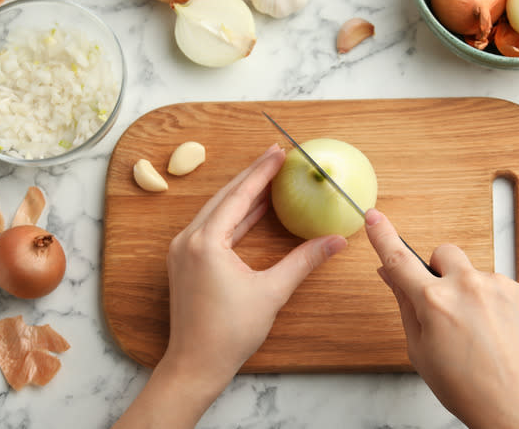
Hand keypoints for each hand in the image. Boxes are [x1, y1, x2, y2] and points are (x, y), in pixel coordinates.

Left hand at [114, 144, 346, 428]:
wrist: (196, 364)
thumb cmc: (230, 332)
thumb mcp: (272, 292)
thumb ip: (304, 261)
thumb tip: (335, 241)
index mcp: (206, 242)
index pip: (239, 196)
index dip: (262, 172)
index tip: (279, 153)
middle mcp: (189, 239)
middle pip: (225, 196)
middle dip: (252, 176)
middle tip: (275, 157)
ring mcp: (183, 250)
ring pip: (216, 210)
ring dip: (242, 195)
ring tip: (268, 179)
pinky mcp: (185, 261)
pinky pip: (211, 227)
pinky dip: (233, 216)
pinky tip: (252, 211)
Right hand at [364, 209, 518, 428]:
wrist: (518, 404)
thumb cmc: (465, 386)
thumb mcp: (420, 350)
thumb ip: (405, 304)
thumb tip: (390, 274)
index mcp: (434, 302)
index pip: (399, 260)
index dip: (382, 236)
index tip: (373, 216)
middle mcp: (466, 286)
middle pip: (443, 253)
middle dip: (439, 271)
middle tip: (444, 303)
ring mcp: (497, 286)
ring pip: (473, 272)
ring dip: (469, 291)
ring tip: (477, 331)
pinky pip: (497, 284)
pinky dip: (492, 301)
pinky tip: (496, 331)